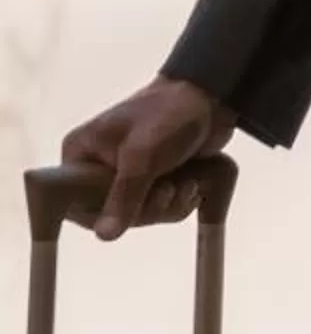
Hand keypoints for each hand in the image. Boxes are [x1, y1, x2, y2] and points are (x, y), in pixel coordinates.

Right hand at [60, 77, 235, 240]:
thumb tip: (104, 236)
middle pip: (112, 214)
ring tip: (186, 185)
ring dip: (168, 206)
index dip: (104, 215)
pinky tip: (193, 188)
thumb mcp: (142, 156)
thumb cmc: (169, 115)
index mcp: (80, 154)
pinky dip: (178, 203)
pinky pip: (160, 208)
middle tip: (168, 190)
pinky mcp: (154, 178)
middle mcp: (98, 166)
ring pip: (140, 214)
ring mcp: (127, 174)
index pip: (75, 204)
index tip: (135, 207)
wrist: (211, 97)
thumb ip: (123, 196)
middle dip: (147, 209)